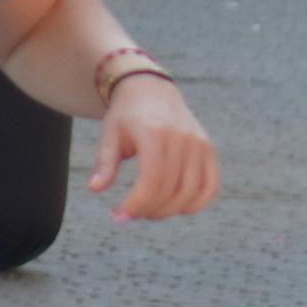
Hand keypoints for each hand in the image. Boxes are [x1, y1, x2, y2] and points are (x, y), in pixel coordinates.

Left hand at [88, 75, 218, 221]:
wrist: (151, 91)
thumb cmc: (126, 117)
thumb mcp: (109, 135)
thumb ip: (105, 162)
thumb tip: (95, 189)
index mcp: (153, 132)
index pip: (152, 178)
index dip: (137, 203)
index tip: (119, 215)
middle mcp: (181, 137)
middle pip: (170, 189)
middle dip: (148, 210)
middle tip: (131, 215)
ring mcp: (199, 144)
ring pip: (190, 192)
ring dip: (169, 211)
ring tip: (149, 211)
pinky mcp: (209, 150)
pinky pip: (211, 186)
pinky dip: (197, 204)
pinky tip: (177, 209)